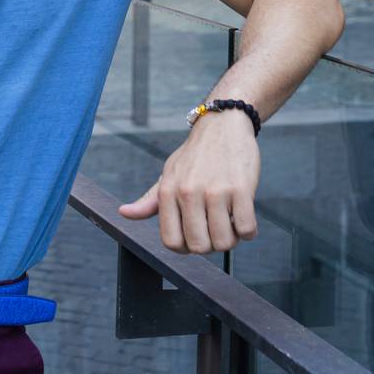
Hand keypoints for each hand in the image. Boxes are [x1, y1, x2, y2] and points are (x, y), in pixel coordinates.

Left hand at [117, 114, 260, 254]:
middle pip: (199, 247)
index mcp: (168, 191)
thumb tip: (124, 213)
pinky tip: (244, 215)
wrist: (223, 124)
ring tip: (230, 221)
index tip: (196, 237)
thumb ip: (150, 200)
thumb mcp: (169, 173)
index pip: (171, 242)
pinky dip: (249, 230)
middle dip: (211, 245)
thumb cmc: (195, 155)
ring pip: (224, 243)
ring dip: (231, 239)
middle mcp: (189, 192)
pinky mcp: (241, 188)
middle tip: (216, 228)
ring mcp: (216, 190)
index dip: (186, 248)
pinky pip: (247, 230)